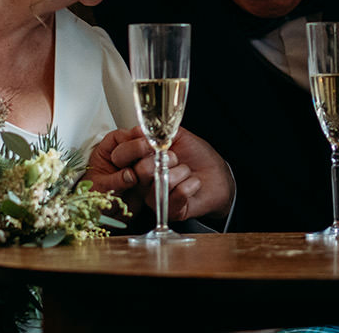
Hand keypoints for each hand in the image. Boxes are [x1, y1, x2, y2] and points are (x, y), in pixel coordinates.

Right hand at [83, 126, 234, 223]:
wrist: (217, 175)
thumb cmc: (197, 156)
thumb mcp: (178, 136)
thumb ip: (159, 132)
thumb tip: (138, 128)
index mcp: (140, 161)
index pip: (120, 156)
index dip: (135, 147)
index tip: (152, 143)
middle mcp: (143, 182)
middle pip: (138, 171)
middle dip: (164, 159)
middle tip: (175, 157)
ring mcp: (154, 198)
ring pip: (160, 181)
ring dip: (181, 172)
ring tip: (187, 172)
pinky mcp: (169, 210)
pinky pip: (176, 194)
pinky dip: (190, 184)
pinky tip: (194, 183)